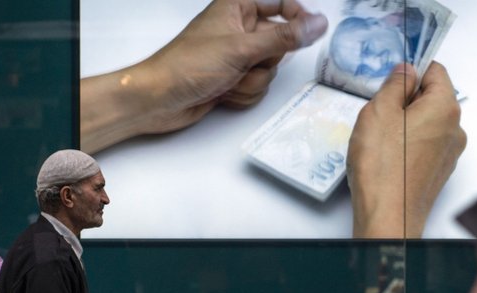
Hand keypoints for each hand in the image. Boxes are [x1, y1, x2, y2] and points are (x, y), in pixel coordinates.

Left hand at [79, 0, 327, 152]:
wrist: (159, 99)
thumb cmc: (188, 65)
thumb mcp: (242, 49)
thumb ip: (285, 37)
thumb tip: (317, 24)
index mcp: (237, 7)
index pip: (281, 4)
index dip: (297, 17)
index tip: (307, 33)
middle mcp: (239, 29)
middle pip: (279, 43)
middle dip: (264, 61)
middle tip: (244, 63)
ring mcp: (236, 56)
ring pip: (269, 70)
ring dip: (251, 82)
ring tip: (226, 81)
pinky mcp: (232, 79)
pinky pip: (257, 87)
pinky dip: (243, 94)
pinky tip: (222, 93)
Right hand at [348, 62, 466, 238]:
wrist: (388, 217)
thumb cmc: (382, 166)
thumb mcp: (379, 111)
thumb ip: (395, 85)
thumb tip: (405, 72)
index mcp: (446, 107)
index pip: (435, 71)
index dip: (410, 71)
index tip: (390, 81)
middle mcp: (455, 129)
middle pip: (431, 98)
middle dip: (405, 100)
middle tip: (379, 114)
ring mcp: (449, 154)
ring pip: (427, 124)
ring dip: (404, 124)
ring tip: (380, 140)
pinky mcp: (438, 173)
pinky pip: (424, 147)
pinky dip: (407, 146)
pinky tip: (387, 158)